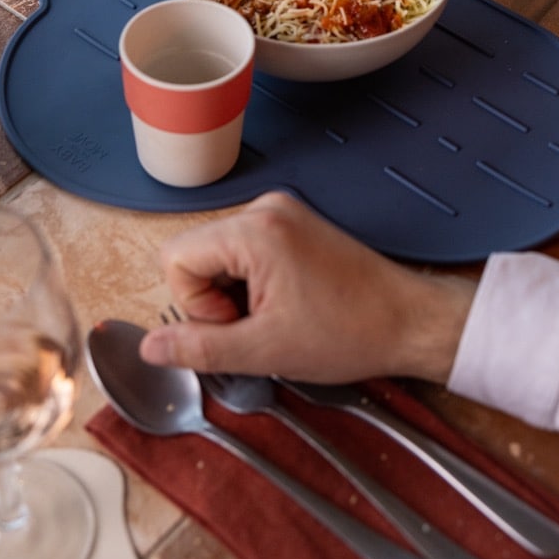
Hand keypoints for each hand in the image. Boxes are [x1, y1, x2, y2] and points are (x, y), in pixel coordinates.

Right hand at [140, 191, 474, 383]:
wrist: (408, 320)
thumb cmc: (349, 331)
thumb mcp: (264, 350)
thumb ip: (199, 348)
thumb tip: (151, 348)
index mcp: (255, 229)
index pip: (175, 258)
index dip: (194, 303)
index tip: (235, 325)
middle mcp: (265, 208)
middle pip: (196, 253)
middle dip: (214, 298)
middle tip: (258, 325)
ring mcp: (282, 212)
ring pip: (219, 254)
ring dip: (233, 293)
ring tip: (276, 316)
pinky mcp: (294, 224)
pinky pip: (245, 250)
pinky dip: (252, 282)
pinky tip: (285, 303)